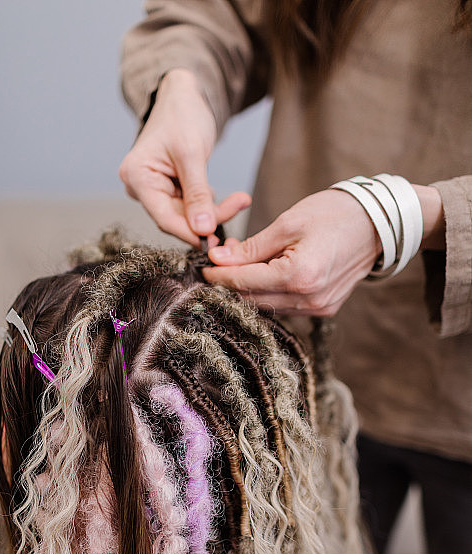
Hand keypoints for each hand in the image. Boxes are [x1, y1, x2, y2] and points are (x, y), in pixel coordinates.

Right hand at [119, 69, 250, 246]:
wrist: (183, 96)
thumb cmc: (182, 115)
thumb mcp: (192, 154)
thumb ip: (197, 194)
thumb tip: (204, 230)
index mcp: (136, 177)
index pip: (164, 218)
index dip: (190, 232)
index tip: (216, 238)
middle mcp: (140, 187)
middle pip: (176, 219)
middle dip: (208, 218)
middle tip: (239, 205)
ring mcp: (154, 190)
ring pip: (185, 216)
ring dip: (213, 212)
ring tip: (240, 199)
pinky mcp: (168, 190)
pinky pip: (189, 208)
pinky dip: (209, 205)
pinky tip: (228, 199)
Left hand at [202, 184, 443, 314]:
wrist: (381, 223)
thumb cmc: (337, 214)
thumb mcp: (289, 222)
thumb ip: (251, 247)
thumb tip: (219, 258)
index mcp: (299, 276)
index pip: (244, 282)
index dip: (219, 275)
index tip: (203, 265)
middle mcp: (309, 300)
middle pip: (253, 299)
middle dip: (230, 283)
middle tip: (217, 263)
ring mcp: (319, 308)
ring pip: (268, 306)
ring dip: (249, 289)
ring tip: (239, 265)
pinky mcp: (325, 309)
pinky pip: (286, 307)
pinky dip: (270, 293)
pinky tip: (263, 275)